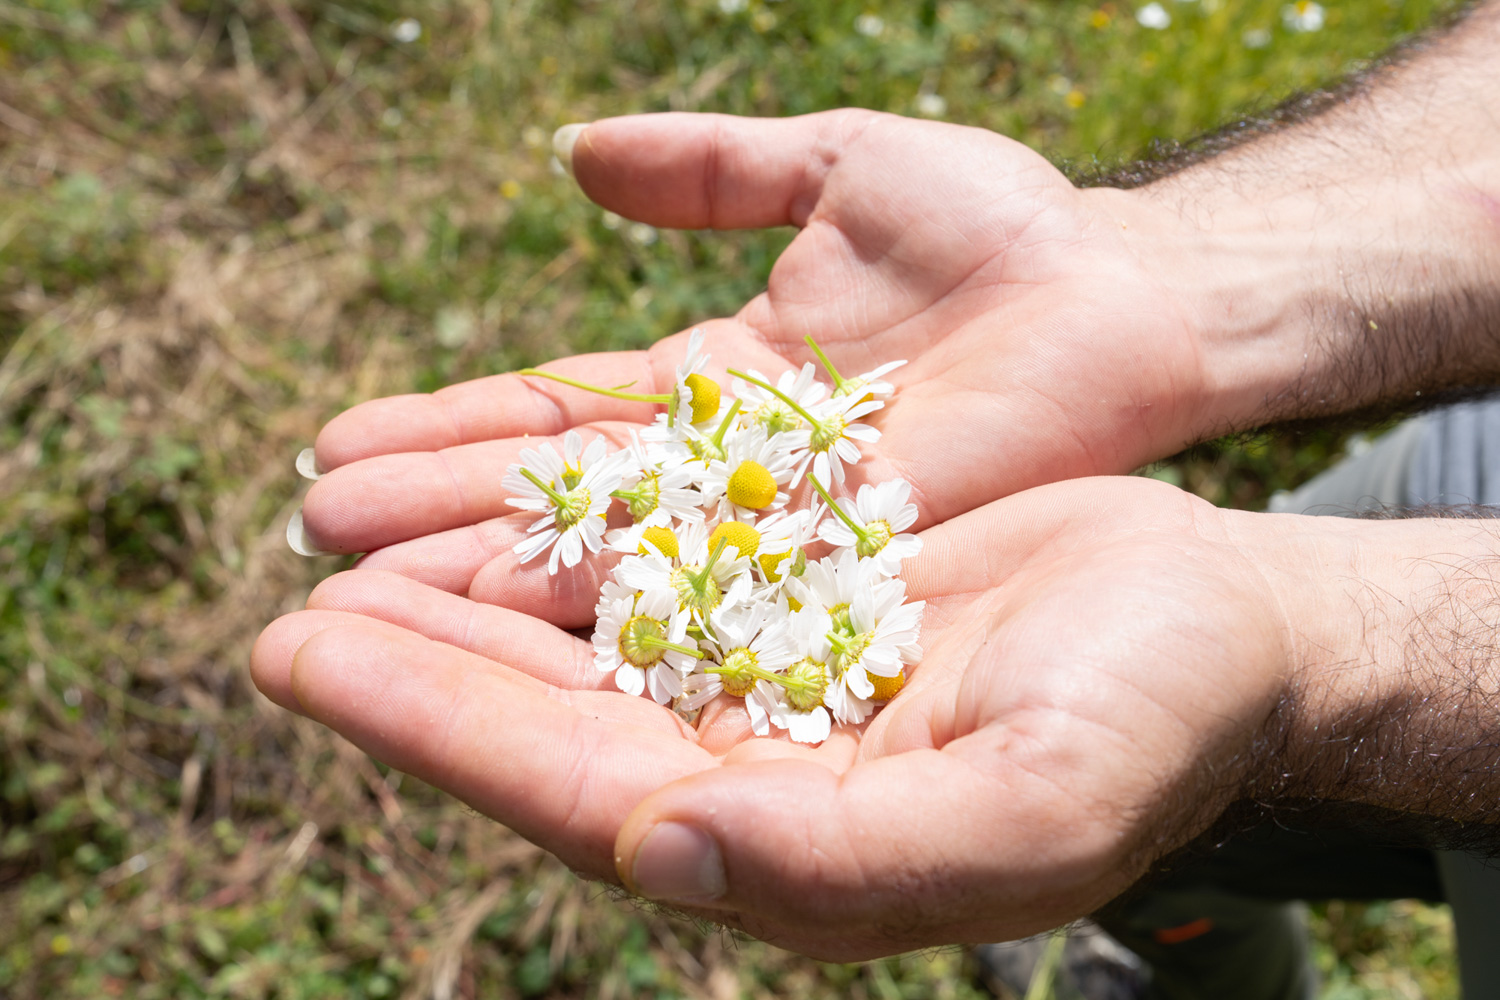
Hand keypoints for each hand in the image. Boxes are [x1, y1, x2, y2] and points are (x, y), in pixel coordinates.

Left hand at [254, 477, 1346, 958]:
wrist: (1225, 622)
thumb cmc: (1156, 720)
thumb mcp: (1029, 806)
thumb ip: (848, 857)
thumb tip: (660, 855)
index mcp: (791, 846)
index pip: (572, 790)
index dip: (434, 728)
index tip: (310, 659)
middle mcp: (760, 777)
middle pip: (548, 722)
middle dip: (417, 669)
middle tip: (293, 607)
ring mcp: (774, 690)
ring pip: (584, 649)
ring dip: (471, 604)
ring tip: (355, 553)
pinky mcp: (799, 607)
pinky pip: (654, 576)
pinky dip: (568, 545)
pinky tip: (502, 509)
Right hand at [290, 110, 1216, 604]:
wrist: (1128, 298)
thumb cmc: (1003, 230)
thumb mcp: (841, 167)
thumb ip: (712, 168)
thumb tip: (572, 155)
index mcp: (715, 384)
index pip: (552, 413)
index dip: (448, 429)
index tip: (341, 441)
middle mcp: (729, 470)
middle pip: (556, 496)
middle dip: (435, 512)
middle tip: (312, 529)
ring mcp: (778, 523)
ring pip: (606, 556)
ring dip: (485, 572)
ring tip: (364, 589)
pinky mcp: (836, 564)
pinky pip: (700, 587)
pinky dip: (600, 605)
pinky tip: (503, 624)